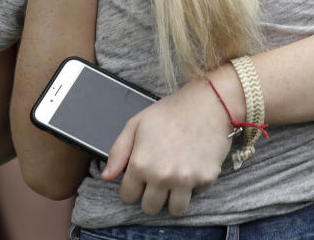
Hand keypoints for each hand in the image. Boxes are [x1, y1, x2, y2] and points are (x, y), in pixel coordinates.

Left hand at [101, 77, 232, 215]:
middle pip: (150, 208)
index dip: (133, 187)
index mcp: (140, 164)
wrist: (208, 103)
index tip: (141, 178)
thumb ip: (118, 152)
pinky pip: (196, 195)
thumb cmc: (171, 112)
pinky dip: (194, 185)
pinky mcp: (205, 179)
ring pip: (174, 210)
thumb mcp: (137, 124)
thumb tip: (106, 177)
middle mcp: (161, 176)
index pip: (128, 197)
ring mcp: (185, 180)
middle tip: (159, 178)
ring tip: (176, 180)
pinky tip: (193, 166)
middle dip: (152, 195)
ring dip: (173, 198)